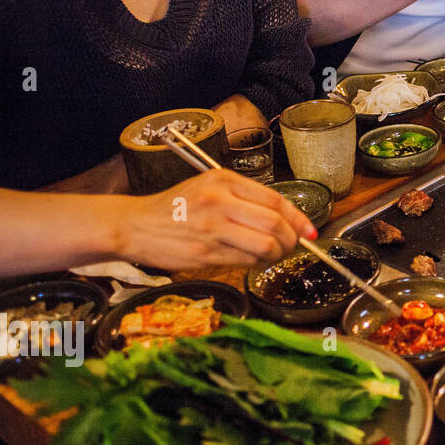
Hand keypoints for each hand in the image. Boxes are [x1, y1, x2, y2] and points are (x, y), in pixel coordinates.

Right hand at [117, 170, 316, 269]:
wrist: (135, 225)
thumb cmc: (175, 207)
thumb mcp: (209, 188)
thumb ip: (244, 198)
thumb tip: (285, 218)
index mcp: (224, 181)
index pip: (275, 200)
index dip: (299, 218)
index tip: (310, 230)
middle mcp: (219, 202)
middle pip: (275, 224)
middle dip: (292, 239)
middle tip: (293, 245)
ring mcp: (212, 229)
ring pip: (265, 246)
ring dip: (277, 254)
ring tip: (274, 254)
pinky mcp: (205, 253)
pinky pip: (246, 261)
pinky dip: (257, 263)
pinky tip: (253, 260)